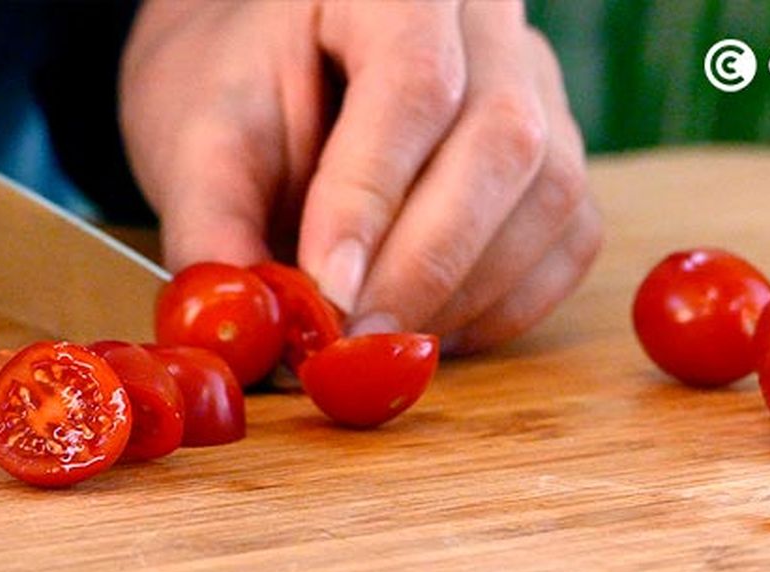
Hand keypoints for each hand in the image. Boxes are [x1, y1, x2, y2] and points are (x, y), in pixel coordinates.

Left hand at [120, 0, 601, 352]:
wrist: (289, 70)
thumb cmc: (246, 86)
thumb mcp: (202, 137)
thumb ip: (215, 224)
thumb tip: (250, 328)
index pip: (412, 82)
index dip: (373, 195)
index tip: (327, 289)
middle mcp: (490, 28)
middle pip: (503, 141)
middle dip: (430, 261)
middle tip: (358, 341)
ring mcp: (542, 91)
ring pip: (551, 197)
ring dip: (467, 292)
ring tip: (382, 338)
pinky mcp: (561, 162)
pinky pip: (567, 243)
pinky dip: (504, 305)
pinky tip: (433, 324)